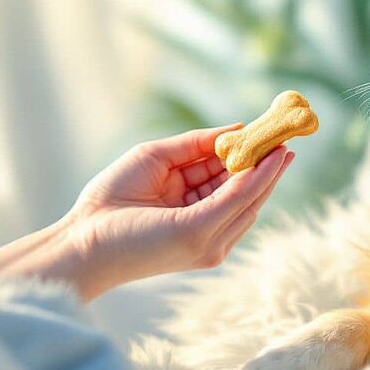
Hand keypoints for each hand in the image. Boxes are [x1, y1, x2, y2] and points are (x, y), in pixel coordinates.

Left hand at [0, 126, 293, 299]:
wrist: (79, 240)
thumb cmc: (109, 201)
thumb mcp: (156, 159)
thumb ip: (195, 145)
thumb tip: (237, 129)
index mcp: (194, 210)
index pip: (231, 181)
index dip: (253, 156)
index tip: (273, 133)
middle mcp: (208, 228)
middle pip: (248, 189)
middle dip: (269, 160)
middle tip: (290, 133)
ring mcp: (209, 238)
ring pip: (249, 196)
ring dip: (269, 166)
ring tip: (286, 138)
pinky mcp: (201, 236)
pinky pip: (237, 201)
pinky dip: (257, 178)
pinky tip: (271, 157)